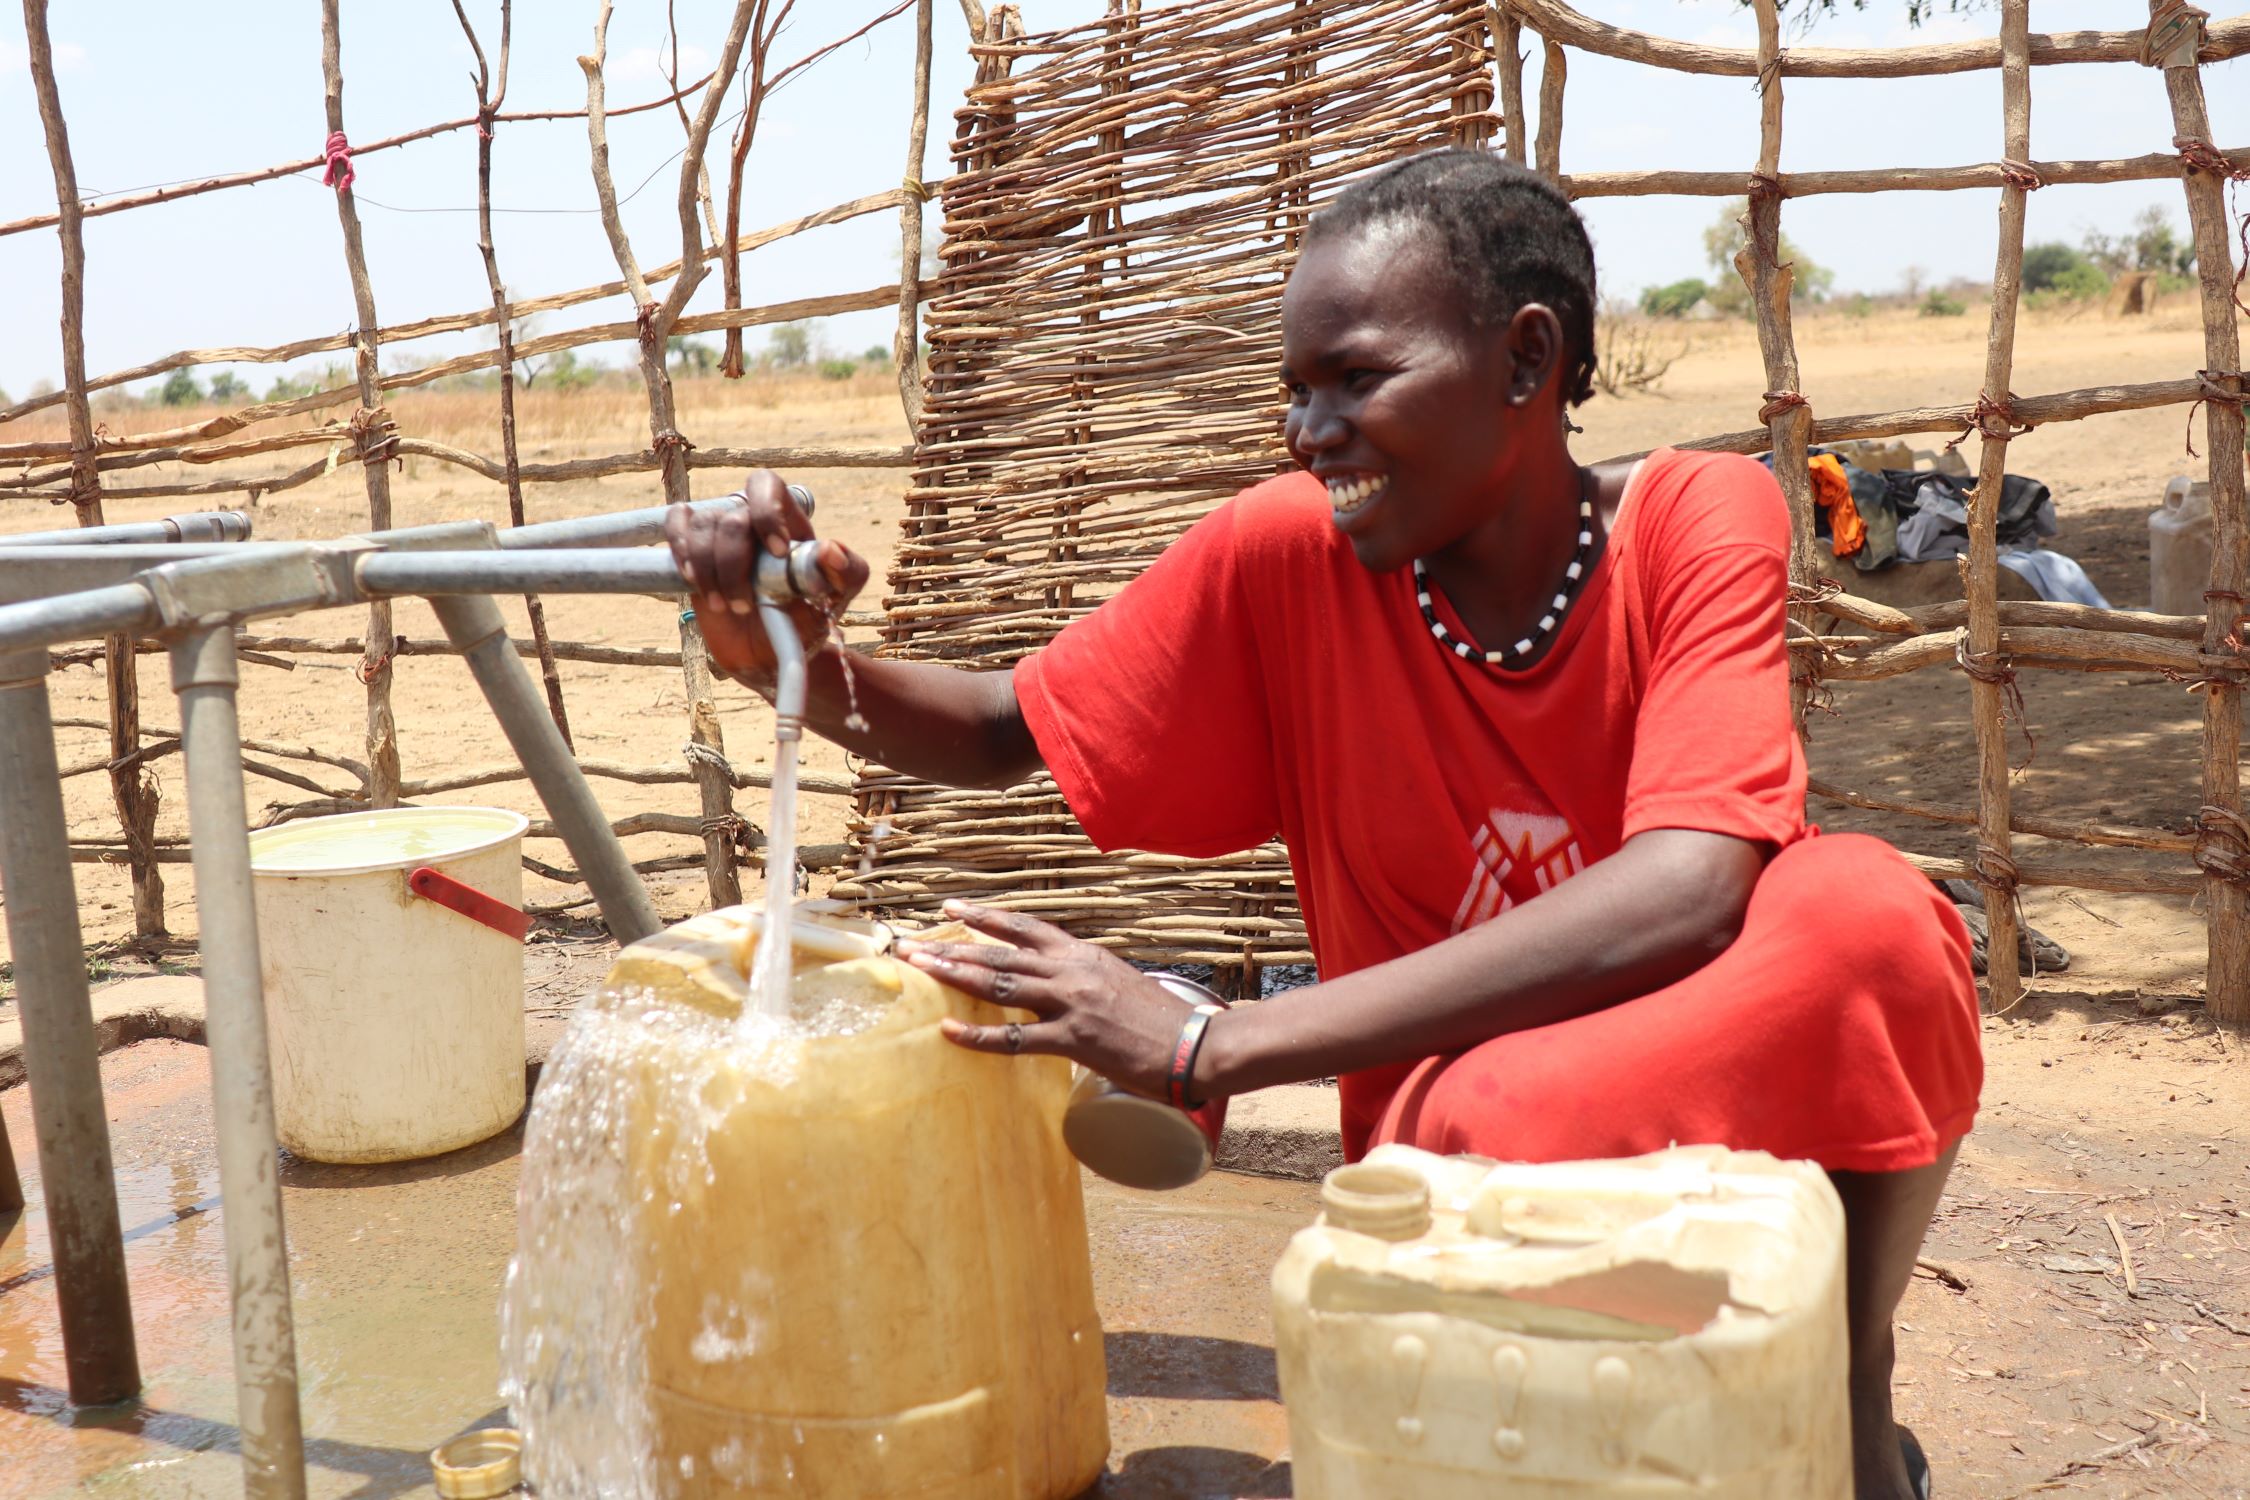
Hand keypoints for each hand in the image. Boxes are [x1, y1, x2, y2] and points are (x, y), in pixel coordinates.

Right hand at [664, 470, 869, 684]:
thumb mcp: (839, 594)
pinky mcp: (692, 549)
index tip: (777, 553)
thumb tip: (831, 550)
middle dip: (734, 564)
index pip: (766, 486)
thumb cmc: (808, 614)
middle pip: (731, 516)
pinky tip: (694, 579)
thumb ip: (846, 571)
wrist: (772, 650)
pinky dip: (681, 551)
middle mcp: (749, 518)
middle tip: (744, 605)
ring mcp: (718, 532)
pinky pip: (676, 526)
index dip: (767, 512)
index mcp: (786, 517)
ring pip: (701, 527)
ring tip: (726, 607)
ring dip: (710, 572)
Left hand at [900, 901, 1207, 1099]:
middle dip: (950, 947)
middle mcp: (1071, 971)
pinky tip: (949, 1030)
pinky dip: (979, 1034)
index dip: (986, 917)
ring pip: (1000, 984)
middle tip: (910, 944)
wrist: (1192, 1045)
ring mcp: (1070, 1003)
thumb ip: (1084, 978)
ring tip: (917, 969)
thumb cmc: (1160, 1019)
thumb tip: (1059, 983)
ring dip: (954, 975)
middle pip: (1000, 954)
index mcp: (1083, 955)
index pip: (1026, 927)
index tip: (951, 908)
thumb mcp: (1118, 982)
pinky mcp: (1073, 1040)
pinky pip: (1015, 1038)